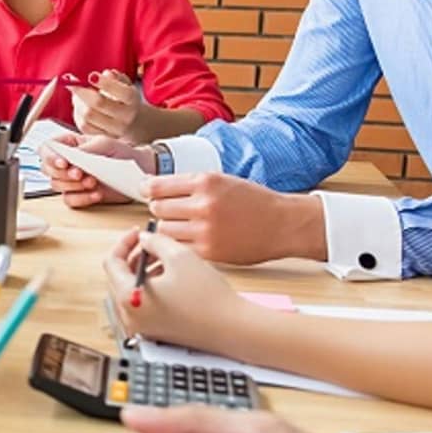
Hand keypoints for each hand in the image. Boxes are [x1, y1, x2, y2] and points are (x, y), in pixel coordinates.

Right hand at [37, 132, 153, 208]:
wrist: (138, 170)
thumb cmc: (121, 152)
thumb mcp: (105, 144)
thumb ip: (86, 149)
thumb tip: (71, 156)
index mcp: (70, 145)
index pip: (47, 149)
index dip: (50, 157)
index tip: (63, 163)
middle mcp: (67, 163)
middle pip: (48, 170)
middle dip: (63, 174)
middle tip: (80, 174)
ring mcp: (72, 180)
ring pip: (57, 185)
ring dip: (74, 186)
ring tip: (93, 182)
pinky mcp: (80, 194)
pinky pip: (70, 200)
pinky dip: (82, 198)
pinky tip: (96, 194)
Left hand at [69, 70, 150, 140]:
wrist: (134, 123)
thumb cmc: (125, 99)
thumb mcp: (125, 85)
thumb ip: (116, 78)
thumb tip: (106, 74)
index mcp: (132, 100)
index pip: (122, 92)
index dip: (105, 83)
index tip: (91, 75)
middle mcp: (125, 116)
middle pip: (99, 103)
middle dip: (82, 91)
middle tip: (72, 82)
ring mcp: (114, 129)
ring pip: (88, 116)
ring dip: (78, 102)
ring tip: (77, 95)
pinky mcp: (103, 137)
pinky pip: (84, 126)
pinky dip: (77, 114)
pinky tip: (79, 106)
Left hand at [103, 226, 247, 350]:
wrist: (232, 329)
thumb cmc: (208, 297)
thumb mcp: (179, 256)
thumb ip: (155, 241)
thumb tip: (144, 239)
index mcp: (128, 298)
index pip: (111, 262)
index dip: (124, 242)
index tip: (138, 232)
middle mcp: (130, 317)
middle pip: (119, 278)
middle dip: (134, 256)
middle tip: (152, 243)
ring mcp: (142, 327)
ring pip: (132, 290)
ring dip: (143, 271)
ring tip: (164, 258)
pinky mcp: (155, 332)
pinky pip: (144, 304)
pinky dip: (151, 287)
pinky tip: (170, 277)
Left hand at [145, 172, 327, 265]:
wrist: (283, 224)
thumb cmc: (254, 202)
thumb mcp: (222, 180)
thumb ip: (189, 184)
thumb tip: (151, 186)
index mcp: (205, 181)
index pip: (157, 186)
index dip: (149, 190)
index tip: (148, 193)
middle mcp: (203, 204)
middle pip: (157, 209)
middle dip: (160, 210)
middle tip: (172, 212)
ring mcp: (205, 230)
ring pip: (163, 230)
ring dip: (168, 229)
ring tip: (184, 227)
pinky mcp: (209, 252)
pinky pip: (178, 248)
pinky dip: (179, 245)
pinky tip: (191, 241)